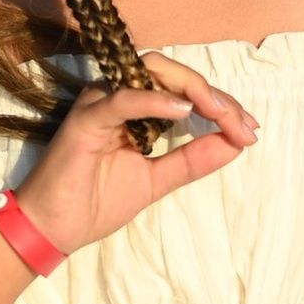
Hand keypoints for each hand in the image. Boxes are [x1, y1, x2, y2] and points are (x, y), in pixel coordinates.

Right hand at [19, 54, 258, 255]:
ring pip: (151, 73)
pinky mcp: (85, 120)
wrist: (53, 229)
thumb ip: (193, 160)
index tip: (250, 131)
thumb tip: (236, 143)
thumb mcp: (158, 180)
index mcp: (135, 108)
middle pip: (173, 73)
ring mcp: (100, 104)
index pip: (184, 91)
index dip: (222, 105)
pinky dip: (154, 100)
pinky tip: (184, 111)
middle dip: (215, 95)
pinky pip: (122, 100)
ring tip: (221, 113)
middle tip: (243, 124)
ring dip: (192, 90)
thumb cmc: (95, 202)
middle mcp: (117, 97)